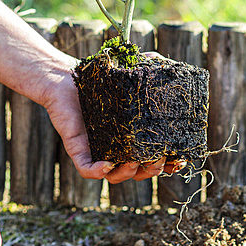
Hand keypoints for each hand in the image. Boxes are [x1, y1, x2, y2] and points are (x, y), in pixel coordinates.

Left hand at [40, 61, 182, 183]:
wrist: (65, 77)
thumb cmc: (100, 78)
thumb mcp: (133, 71)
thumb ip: (155, 67)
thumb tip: (176, 70)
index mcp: (134, 137)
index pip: (156, 158)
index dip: (169, 163)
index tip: (179, 158)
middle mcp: (117, 148)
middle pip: (139, 172)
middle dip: (152, 170)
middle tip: (158, 158)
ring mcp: (97, 151)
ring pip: (115, 177)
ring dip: (129, 173)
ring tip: (135, 161)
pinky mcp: (78, 150)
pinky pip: (88, 170)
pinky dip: (98, 172)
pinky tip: (106, 164)